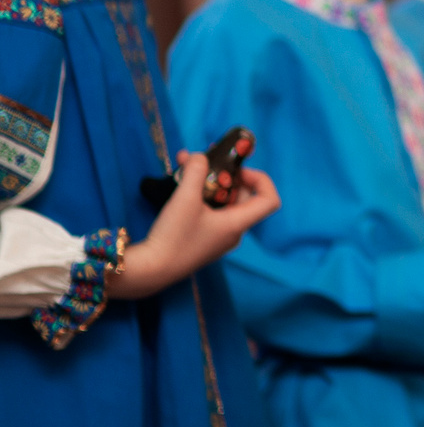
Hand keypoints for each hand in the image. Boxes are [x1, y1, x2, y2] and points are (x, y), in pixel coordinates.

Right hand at [112, 151, 281, 298]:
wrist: (150, 270)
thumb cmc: (174, 236)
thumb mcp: (185, 198)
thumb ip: (195, 172)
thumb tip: (199, 156)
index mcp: (238, 224)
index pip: (270, 200)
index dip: (261, 180)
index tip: (237, 171)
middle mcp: (233, 232)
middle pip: (244, 198)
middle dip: (227, 176)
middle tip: (208, 162)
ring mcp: (217, 238)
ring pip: (224, 204)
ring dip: (209, 183)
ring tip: (188, 165)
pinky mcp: (201, 241)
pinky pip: (210, 213)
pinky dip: (200, 197)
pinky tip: (180, 185)